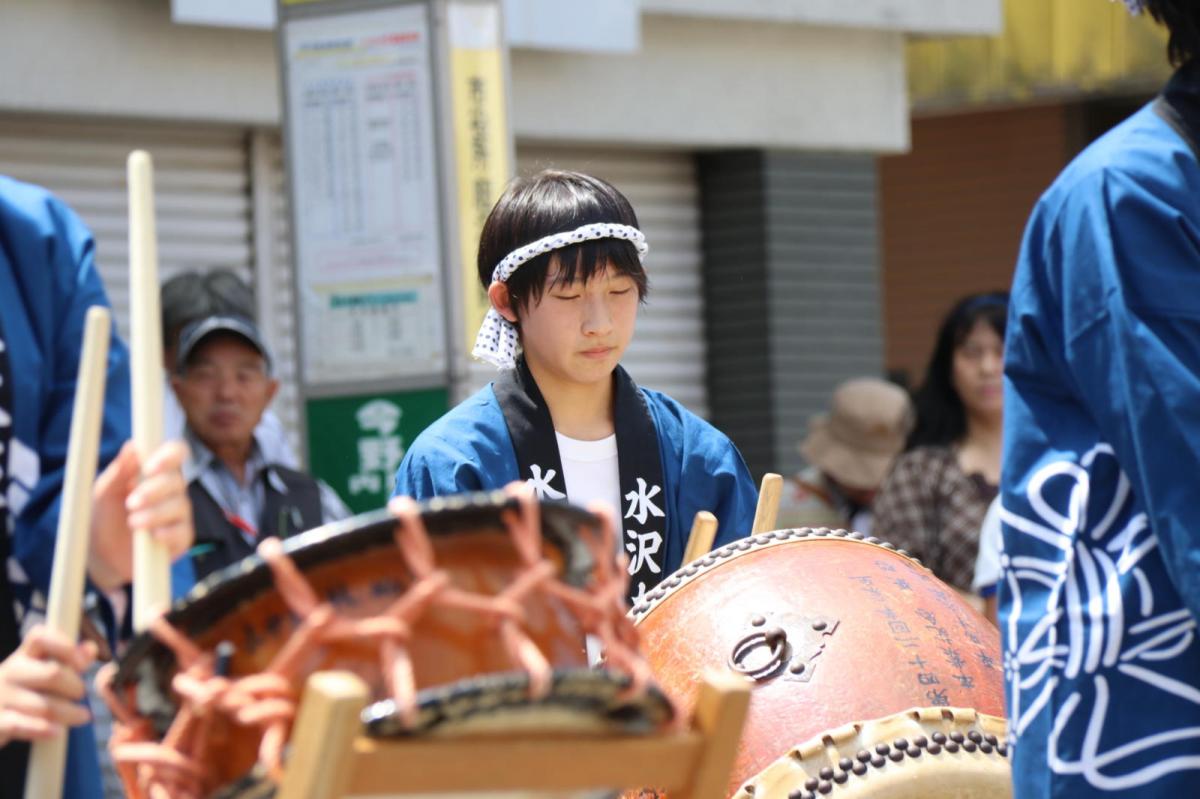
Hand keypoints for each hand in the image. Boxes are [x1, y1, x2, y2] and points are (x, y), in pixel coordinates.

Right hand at [0, 626, 96, 746]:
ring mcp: (1, 697)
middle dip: (74, 686)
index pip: (40, 637)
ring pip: (44, 705)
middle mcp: (10, 672)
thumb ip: (70, 660)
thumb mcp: (43, 672)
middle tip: (80, 693)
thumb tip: (91, 649)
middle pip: (52, 673)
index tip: (83, 663)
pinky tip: (57, 732)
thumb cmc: (25, 693)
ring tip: (82, 716)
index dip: (65, 646)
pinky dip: (44, 730)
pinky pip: (22, 725)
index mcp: (23, 656)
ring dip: (69, 713)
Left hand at [88, 440, 193, 591]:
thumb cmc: (105, 516)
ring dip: (155, 514)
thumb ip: (119, 470)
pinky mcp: (182, 537)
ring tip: (133, 523)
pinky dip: (167, 533)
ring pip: (180, 506)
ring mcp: (179, 513)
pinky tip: (153, 537)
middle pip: (177, 480)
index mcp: (156, 471)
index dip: (168, 455)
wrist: (102, 555)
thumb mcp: (104, 493)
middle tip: (131, 503)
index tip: (148, 468)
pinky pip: (183, 531)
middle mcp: (172, 489)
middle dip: (154, 490)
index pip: (175, 452)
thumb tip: (132, 445)